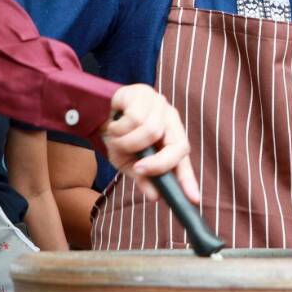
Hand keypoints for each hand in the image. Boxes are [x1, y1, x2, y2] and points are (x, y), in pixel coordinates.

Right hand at [101, 85, 199, 205]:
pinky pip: (133, 118)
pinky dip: (118, 129)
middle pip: (177, 144)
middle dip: (157, 163)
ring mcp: (159, 104)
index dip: (189, 180)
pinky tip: (114, 125)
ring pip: (151, 131)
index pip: (184, 160)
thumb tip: (154, 196)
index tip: (193, 199)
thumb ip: (143, 177)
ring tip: (117, 140)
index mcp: (171, 138)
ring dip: (126, 143)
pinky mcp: (143, 92)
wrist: (98, 112)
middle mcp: (171, 120)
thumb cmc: (119, 137)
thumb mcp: (128, 162)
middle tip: (138, 169)